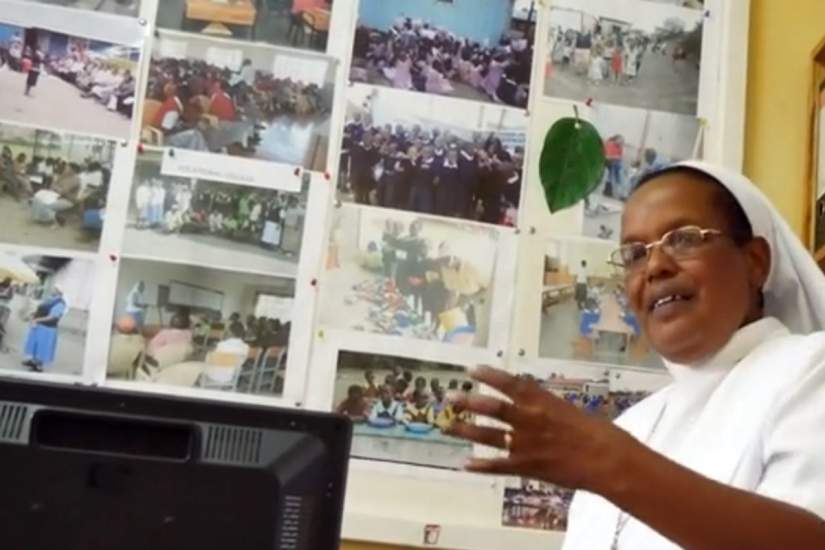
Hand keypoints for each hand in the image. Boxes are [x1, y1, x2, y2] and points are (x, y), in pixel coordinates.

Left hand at [445, 366, 636, 492]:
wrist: (607, 460)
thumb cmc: (596, 432)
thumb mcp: (568, 410)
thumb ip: (545, 407)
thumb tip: (530, 402)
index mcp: (541, 401)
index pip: (509, 383)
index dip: (488, 375)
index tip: (470, 370)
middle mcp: (528, 418)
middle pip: (491, 408)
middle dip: (467, 402)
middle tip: (448, 397)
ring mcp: (525, 443)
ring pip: (488, 435)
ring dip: (465, 430)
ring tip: (447, 426)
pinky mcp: (527, 466)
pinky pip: (498, 465)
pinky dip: (481, 465)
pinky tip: (465, 464)